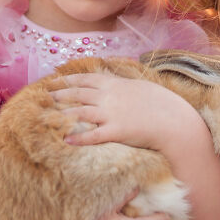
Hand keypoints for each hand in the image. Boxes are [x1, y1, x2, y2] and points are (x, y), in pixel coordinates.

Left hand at [49, 72, 183, 149]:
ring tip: (48, 117)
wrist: (175, 120)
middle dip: (60, 94)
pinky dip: (78, 139)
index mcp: (115, 84)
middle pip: (78, 94)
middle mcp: (110, 97)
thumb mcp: (140, 86)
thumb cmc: (162, 104)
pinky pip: (93, 136)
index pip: (86, 79)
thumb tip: (114, 82)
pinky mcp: (116, 132)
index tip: (54, 79)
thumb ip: (123, 84)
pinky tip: (66, 141)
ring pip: (80, 113)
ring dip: (62, 115)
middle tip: (45, 96)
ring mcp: (112, 114)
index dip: (68, 79)